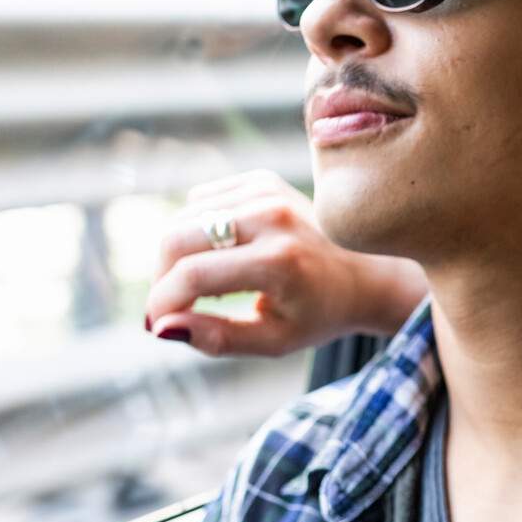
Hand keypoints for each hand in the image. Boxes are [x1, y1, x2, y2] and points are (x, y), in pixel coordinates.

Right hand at [144, 169, 427, 356]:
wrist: (365, 274)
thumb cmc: (318, 315)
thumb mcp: (273, 341)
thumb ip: (217, 338)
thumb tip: (161, 328)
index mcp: (280, 260)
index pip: (193, 275)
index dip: (162, 302)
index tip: (155, 325)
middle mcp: (271, 216)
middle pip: (176, 238)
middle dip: (161, 277)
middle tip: (171, 307)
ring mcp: (266, 191)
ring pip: (183, 218)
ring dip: (175, 256)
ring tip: (199, 287)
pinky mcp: (260, 180)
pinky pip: (200, 202)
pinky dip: (196, 230)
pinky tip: (220, 255)